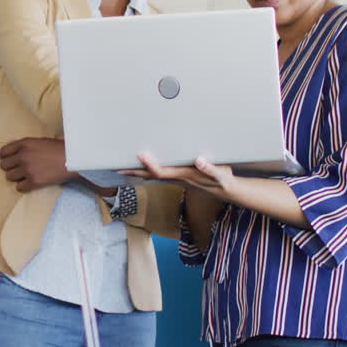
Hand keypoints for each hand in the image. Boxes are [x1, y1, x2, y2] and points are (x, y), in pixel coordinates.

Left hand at [0, 138, 72, 192]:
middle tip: (18, 169)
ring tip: (25, 176)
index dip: (5, 157)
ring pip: (10, 177)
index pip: (3, 152)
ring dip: (16, 178)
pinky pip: (19, 188)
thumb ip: (25, 146)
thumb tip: (13, 152)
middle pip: (4, 166)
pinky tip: (30, 183)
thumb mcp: (39, 141)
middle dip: (10, 168)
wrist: (73, 159)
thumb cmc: (59, 149)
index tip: (9, 160)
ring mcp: (28, 169)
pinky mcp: (34, 182)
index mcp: (24, 144)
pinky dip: (24, 187)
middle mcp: (23, 156)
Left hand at [119, 152, 236, 200]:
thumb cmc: (224, 181)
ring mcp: (178, 178)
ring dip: (140, 172)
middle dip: (135, 173)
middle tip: (118, 168)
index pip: (163, 172)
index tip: (140, 155)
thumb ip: (211, 168)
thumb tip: (199, 161)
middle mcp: (178, 178)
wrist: (228, 191)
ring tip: (125, 167)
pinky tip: (143, 169)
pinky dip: (150, 170)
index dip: (150, 165)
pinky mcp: (181, 177)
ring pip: (155, 176)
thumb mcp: (221, 174)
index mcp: (185, 175)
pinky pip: (161, 174)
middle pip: (152, 176)